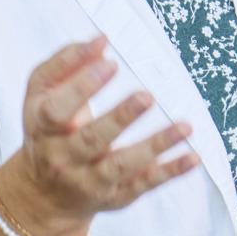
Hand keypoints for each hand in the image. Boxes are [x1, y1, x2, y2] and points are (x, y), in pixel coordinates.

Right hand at [0, 37, 196, 235]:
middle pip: (90, 140)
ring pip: (121, 166)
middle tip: (147, 96)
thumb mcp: (42, 96)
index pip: (57, 110)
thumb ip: (65, 64)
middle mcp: (63, 158)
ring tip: (185, 126)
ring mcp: (89, 180)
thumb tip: (100, 40)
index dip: (81, 87)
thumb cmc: (50, 129)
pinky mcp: (116, 195)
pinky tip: (194, 156)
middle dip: (119, 118)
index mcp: (43, 128)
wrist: (44, 194)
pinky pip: (144, 184)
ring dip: (155, 146)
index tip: (111, 63)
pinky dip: (170, 171)